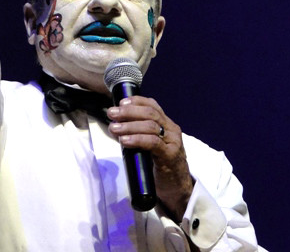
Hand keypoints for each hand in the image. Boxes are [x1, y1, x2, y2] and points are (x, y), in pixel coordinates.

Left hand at [107, 96, 193, 220]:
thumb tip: (116, 125)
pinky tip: (124, 141)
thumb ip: (139, 135)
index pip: (152, 105)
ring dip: (129, 125)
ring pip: (151, 126)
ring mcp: (172, 142)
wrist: (177, 189)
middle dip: (128, 112)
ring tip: (114, 128)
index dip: (136, 101)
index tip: (120, 102)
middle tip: (112, 113)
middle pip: (150, 113)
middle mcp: (172, 130)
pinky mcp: (170, 156)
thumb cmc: (160, 167)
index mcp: (167, 125)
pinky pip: (153, 143)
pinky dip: (137, 139)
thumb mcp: (150, 146)